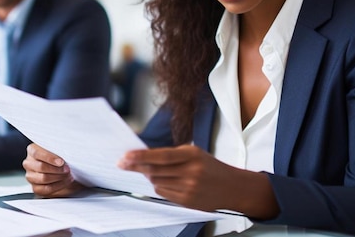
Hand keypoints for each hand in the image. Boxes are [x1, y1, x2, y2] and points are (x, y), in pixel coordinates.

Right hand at [23, 143, 83, 196]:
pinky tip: (66, 180)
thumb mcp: (58, 149)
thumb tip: (68, 149)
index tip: (61, 162)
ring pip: (43, 178)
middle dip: (57, 169)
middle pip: (40, 167)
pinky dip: (58, 185)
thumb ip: (58, 148)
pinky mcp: (35, 188)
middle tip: (68, 169)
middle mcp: (28, 163)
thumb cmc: (59, 157)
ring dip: (59, 177)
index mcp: (32, 150)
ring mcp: (30, 176)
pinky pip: (46, 189)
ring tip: (68, 174)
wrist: (63, 169)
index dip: (50, 158)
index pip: (37, 153)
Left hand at [117, 144, 278, 218]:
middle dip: (136, 166)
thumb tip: (143, 157)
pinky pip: (163, 193)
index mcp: (192, 155)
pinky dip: (159, 186)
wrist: (232, 187)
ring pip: (156, 182)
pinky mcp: (187, 201)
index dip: (140, 156)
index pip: (160, 156)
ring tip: (151, 171)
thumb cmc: (209, 167)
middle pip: (154, 170)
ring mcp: (189, 188)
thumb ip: (171, 155)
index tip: (125, 156)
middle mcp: (191, 172)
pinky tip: (165, 181)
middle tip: (122, 163)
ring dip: (149, 176)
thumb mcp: (193, 153)